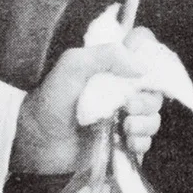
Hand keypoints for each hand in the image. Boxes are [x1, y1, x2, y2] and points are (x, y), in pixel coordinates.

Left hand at [11, 39, 162, 175]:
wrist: (36, 143)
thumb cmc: (50, 101)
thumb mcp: (72, 67)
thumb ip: (106, 55)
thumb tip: (142, 67)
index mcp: (111, 65)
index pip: (143, 49)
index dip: (150, 58)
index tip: (142, 73)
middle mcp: (120, 88)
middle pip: (155, 88)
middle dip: (148, 100)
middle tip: (128, 108)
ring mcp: (122, 115)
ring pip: (153, 115)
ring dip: (146, 122)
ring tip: (126, 128)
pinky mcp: (121, 141)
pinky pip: (145, 140)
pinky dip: (141, 142)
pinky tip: (126, 143)